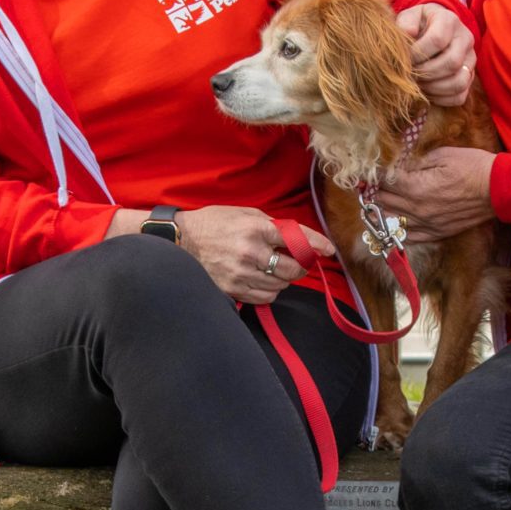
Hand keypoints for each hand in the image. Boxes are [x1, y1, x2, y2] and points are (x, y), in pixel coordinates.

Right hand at [173, 204, 337, 304]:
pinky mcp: (234, 289)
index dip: (316, 244)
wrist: (181, 241)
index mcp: (255, 228)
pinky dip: (271, 290)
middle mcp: (251, 251)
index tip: (328, 250)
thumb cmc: (213, 223)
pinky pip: (266, 296)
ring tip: (275, 269)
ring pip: (281, 285)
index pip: (295, 238)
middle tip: (298, 262)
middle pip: (293, 268)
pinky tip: (264, 280)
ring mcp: (242, 273)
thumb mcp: (244, 213)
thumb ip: (271, 225)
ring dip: (285, 278)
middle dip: (301, 266)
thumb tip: (298, 237)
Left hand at [375, 146, 494, 241]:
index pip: (382, 181)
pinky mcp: (436, 233)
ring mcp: (426, 224)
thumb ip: (414, 160)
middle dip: (372, 191)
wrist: (498, 189)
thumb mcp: (441, 154)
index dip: (372, 174)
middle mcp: (416, 209)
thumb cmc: (472, 166)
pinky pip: (408, 236)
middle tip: (367, 183)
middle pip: (382, 202)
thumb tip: (395, 163)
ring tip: (376, 201)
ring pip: (391, 221)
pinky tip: (391, 222)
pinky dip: (395, 229)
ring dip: (380, 210)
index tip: (365, 169)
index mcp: (415, 187)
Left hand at [397, 3, 475, 106]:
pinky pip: (459, 96)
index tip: (405, 59)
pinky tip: (427, 91)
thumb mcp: (409, 16)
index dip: (418, 53)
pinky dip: (441, 99)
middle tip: (410, 74)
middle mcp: (465, 39)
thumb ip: (406, 23)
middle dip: (426, 73)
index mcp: (450, 21)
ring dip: (434, 88)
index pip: (438, 39)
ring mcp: (470, 60)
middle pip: (452, 63)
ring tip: (418, 84)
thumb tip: (408, 33)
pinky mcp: (470, 77)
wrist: (431, 30)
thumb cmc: (417, 24)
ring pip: (459, 82)